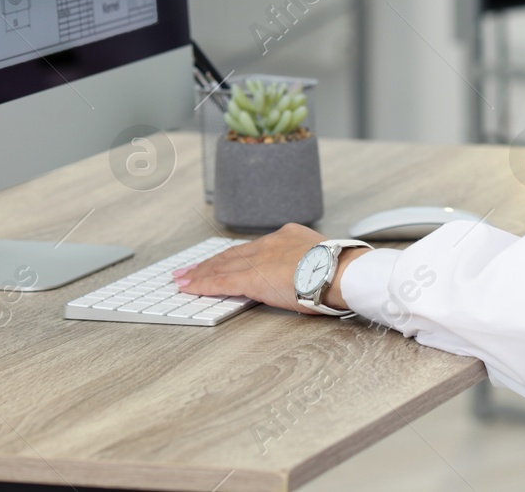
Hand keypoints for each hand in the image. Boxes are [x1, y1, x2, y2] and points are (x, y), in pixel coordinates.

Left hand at [172, 223, 369, 313]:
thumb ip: (309, 265)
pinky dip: (203, 284)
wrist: (341, 271)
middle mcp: (270, 244)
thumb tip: (310, 279)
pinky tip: (190, 287)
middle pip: (232, 254)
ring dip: (201, 273)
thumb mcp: (323, 259)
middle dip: (209, 263)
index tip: (221, 260)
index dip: (233, 256)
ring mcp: (260, 260)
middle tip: (189, 269)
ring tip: (183, 279)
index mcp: (288, 237)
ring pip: (222, 266)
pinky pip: (221, 281)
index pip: (253, 248)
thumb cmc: (341, 270)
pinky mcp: (253, 278)